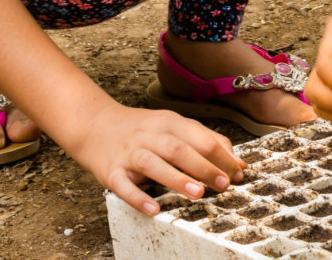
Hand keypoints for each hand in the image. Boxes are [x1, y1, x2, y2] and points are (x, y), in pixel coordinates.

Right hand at [76, 100, 244, 213]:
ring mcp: (129, 152)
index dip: (220, 155)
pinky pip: (125, 185)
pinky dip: (138, 197)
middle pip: (178, 148)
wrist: (94, 124)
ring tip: (197, 193)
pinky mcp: (112, 170)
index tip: (237, 172)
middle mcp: (149, 135)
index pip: (199, 136)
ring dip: (176, 178)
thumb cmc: (140, 129)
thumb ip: (202, 138)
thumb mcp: (170, 124)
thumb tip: (235, 160)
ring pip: (153, 163)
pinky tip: (153, 208)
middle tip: (223, 184)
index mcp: (167, 122)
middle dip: (203, 167)